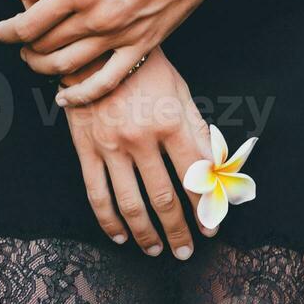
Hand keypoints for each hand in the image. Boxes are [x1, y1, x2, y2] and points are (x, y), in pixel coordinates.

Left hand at [0, 0, 266, 105]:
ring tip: (35, 62)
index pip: (31, 21)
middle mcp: (99, 16)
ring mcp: (123, 35)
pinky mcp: (145, 46)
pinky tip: (65, 96)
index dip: (8, 31)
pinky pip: (107, 81)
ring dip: (45, 68)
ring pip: (69, 66)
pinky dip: (82, 94)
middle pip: (46, 45)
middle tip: (18, 43)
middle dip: (25, 47)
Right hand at [62, 48, 216, 258]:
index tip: (212, 228)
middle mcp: (142, 139)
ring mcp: (111, 147)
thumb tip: (217, 168)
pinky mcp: (86, 150)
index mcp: (171, 123)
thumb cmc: (146, 71)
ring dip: (146, 234)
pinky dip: (110, 221)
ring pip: (131, 204)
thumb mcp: (180, 93)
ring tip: (157, 251)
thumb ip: (198, 131)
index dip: (205, 207)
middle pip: (164, 197)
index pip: (194, 177)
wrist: (95, 51)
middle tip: (186, 250)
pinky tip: (121, 236)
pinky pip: (98, 194)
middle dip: (178, 230)